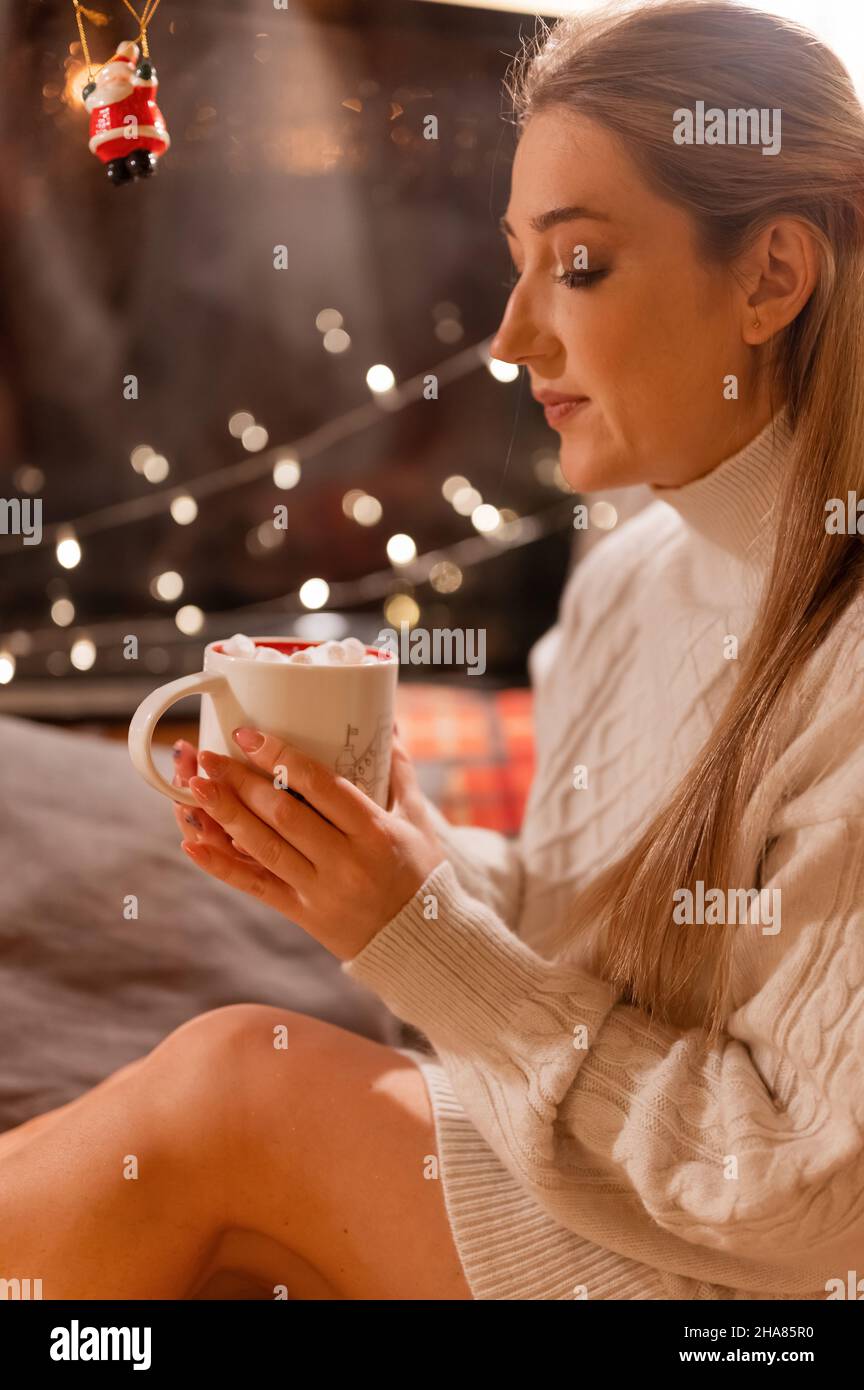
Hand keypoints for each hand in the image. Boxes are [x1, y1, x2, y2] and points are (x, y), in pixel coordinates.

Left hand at [178, 726, 445, 960]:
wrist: (423, 944)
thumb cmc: (422, 874)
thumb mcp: (418, 821)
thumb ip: (399, 773)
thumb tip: (391, 726)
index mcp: (375, 832)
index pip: (321, 786)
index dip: (281, 758)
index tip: (248, 735)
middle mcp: (346, 862)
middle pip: (284, 815)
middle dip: (241, 783)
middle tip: (208, 757)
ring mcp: (321, 891)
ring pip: (264, 848)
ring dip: (224, 815)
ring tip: (193, 787)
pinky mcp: (303, 914)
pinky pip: (256, 887)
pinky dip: (221, 865)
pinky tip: (192, 844)